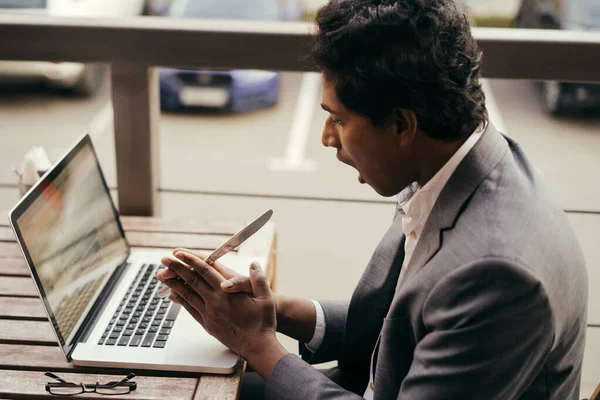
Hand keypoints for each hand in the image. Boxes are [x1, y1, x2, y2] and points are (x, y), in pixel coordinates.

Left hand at [158, 250, 282, 362]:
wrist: (257, 346)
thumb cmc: (262, 322)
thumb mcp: (265, 298)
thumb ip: (259, 279)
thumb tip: (253, 264)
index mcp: (227, 293)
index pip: (205, 272)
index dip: (191, 261)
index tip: (180, 253)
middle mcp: (215, 302)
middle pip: (191, 281)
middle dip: (176, 268)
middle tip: (164, 259)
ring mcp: (209, 314)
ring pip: (187, 295)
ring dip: (173, 283)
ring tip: (161, 275)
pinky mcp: (207, 324)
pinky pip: (190, 309)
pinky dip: (180, 300)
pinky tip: (173, 294)